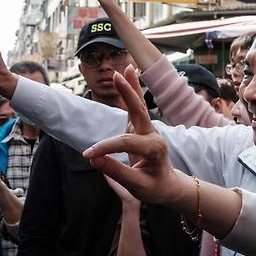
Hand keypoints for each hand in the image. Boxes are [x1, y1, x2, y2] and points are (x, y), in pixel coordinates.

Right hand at [82, 66, 184, 205]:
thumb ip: (116, 171)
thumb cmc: (153, 187)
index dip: (105, 147)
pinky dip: (132, 90)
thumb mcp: (136, 186)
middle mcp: (154, 135)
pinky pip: (136, 107)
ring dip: (132, 86)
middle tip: (117, 76)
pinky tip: (129, 73)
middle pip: (140, 111)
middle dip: (128, 93)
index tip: (87, 156)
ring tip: (127, 68)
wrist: (167, 185)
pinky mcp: (141, 127)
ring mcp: (148, 129)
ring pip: (139, 105)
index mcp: (155, 149)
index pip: (125, 143)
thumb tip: (93, 159)